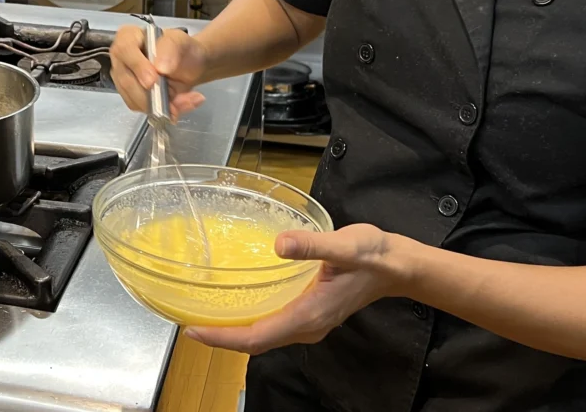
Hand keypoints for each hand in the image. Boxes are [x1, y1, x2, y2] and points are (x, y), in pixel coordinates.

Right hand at [109, 25, 207, 117]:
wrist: (192, 65)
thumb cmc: (183, 48)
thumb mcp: (181, 41)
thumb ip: (171, 49)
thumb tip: (160, 67)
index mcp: (128, 38)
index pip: (124, 50)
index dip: (137, 67)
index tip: (152, 81)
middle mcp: (122, 60)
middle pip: (126, 81)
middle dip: (151, 95)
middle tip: (174, 101)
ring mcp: (125, 80)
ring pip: (134, 100)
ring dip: (161, 106)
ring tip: (187, 101)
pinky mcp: (133, 97)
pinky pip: (144, 109)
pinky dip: (164, 111)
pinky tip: (179, 106)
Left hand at [186, 224, 405, 354]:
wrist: (397, 265)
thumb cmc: (372, 254)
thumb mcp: (343, 245)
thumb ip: (312, 245)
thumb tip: (279, 244)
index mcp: (308, 315)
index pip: (256, 337)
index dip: (223, 337)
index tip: (192, 330)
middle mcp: (306, 326)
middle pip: (255, 342)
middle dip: (221, 337)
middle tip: (188, 323)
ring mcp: (310, 323)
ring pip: (264, 336)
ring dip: (235, 331)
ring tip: (206, 316)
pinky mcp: (311, 314)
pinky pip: (274, 326)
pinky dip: (251, 322)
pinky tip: (240, 304)